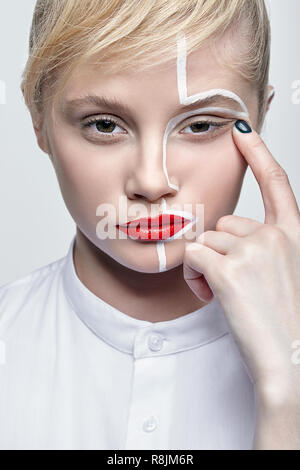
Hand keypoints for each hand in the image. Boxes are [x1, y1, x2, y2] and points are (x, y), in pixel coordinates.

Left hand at [183, 119, 299, 404]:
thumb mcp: (282, 273)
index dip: (258, 154)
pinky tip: (212, 296)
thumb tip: (224, 234)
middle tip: (234, 283)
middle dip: (220, 251)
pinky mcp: (229, 268)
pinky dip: (194, 276)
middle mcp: (276, 235)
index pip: (276, 182)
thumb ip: (260, 246)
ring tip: (226, 294)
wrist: (293, 360)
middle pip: (224, 223)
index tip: (243, 132)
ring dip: (206, 266)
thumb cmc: (285, 322)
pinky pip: (192, 256)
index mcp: (295, 235)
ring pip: (206, 240)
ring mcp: (254, 249)